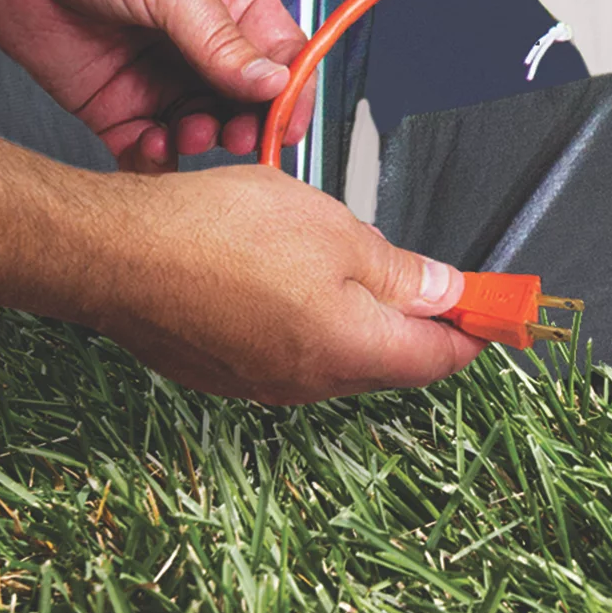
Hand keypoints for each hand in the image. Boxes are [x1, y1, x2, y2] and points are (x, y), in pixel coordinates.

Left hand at [0, 0, 313, 170]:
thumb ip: (222, 40)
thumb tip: (274, 82)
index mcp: (233, 4)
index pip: (283, 57)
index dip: (290, 93)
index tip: (285, 124)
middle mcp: (203, 46)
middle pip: (249, 104)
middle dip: (247, 125)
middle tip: (233, 133)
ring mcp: (163, 79)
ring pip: (206, 132)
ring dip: (202, 142)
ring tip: (185, 132)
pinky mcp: (120, 107)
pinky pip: (153, 148)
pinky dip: (157, 158)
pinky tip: (148, 144)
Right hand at [87, 165, 485, 402]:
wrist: (115, 255)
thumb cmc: (219, 233)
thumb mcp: (333, 231)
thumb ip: (398, 271)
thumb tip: (445, 293)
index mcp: (350, 348)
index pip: (438, 357)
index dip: (475, 332)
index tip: (496, 314)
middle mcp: (309, 380)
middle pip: (392, 362)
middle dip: (423, 326)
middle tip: (438, 286)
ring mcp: (264, 381)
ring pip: (342, 358)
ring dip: (367, 323)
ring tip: (364, 270)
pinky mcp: (228, 370)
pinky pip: (293, 355)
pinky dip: (317, 325)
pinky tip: (299, 283)